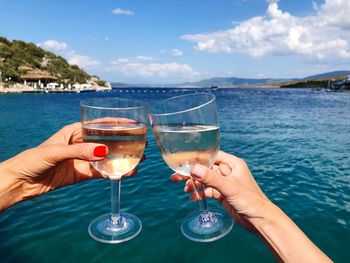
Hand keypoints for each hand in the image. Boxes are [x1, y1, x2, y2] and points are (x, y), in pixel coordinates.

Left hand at [0, 122, 138, 210]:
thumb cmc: (33, 159)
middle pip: (108, 141)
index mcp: (74, 131)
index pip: (99, 124)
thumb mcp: (56, 152)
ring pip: (107, 157)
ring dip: (123, 158)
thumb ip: (79, 151)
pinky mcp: (83, 173)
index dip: (117, 124)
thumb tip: (104, 152)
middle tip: (142, 145)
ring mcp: (83, 159)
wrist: (22, 182)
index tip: (133, 124)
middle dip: (125, 142)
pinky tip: (126, 173)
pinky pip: (101, 172)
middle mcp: (82, 143)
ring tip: (139, 160)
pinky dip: (113, 173)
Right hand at [171, 151, 331, 261]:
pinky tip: (193, 198)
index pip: (211, 156)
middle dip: (192, 173)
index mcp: (233, 163)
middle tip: (176, 176)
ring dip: (195, 184)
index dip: (197, 158)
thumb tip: (193, 168)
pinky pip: (208, 190)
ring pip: (205, 180)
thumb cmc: (250, 200)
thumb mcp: (229, 187)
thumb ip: (211, 178)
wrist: (259, 220)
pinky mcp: (223, 194)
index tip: (183, 161)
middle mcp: (228, 171)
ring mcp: (225, 183)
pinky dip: (200, 193)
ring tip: (185, 189)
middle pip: (206, 168)